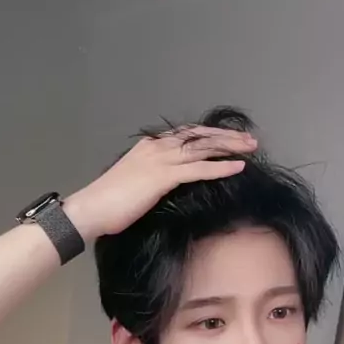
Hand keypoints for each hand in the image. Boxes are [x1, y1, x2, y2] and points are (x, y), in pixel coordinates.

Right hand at [66, 126, 256, 239]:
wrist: (91, 210)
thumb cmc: (109, 204)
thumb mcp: (135, 184)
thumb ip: (154, 178)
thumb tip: (170, 185)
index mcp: (149, 146)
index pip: (187, 134)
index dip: (210, 134)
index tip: (230, 137)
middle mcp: (157, 147)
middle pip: (199, 135)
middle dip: (227, 136)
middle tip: (250, 140)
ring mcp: (160, 159)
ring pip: (203, 147)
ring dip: (230, 146)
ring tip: (251, 148)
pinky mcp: (163, 176)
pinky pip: (198, 169)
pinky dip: (220, 167)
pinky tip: (238, 167)